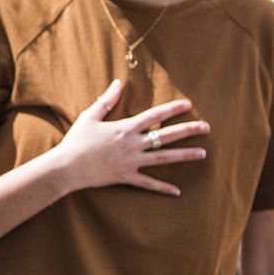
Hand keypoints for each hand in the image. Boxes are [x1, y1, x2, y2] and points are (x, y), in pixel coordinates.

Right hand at [51, 80, 207, 196]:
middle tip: (207, 128)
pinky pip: (149, 183)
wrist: (67, 167)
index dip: (172, 109)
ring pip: (164, 158)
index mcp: (125, 128)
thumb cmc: (76, 140)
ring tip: (203, 153)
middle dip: (188, 130)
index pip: (154, 116)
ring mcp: (132, 162)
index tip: (188, 105)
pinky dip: (163, 188)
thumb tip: (118, 83)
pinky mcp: (127, 177)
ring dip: (185, 155)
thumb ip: (106, 100)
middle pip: (166, 136)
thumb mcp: (90, 116)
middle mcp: (133, 144)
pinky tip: (178, 191)